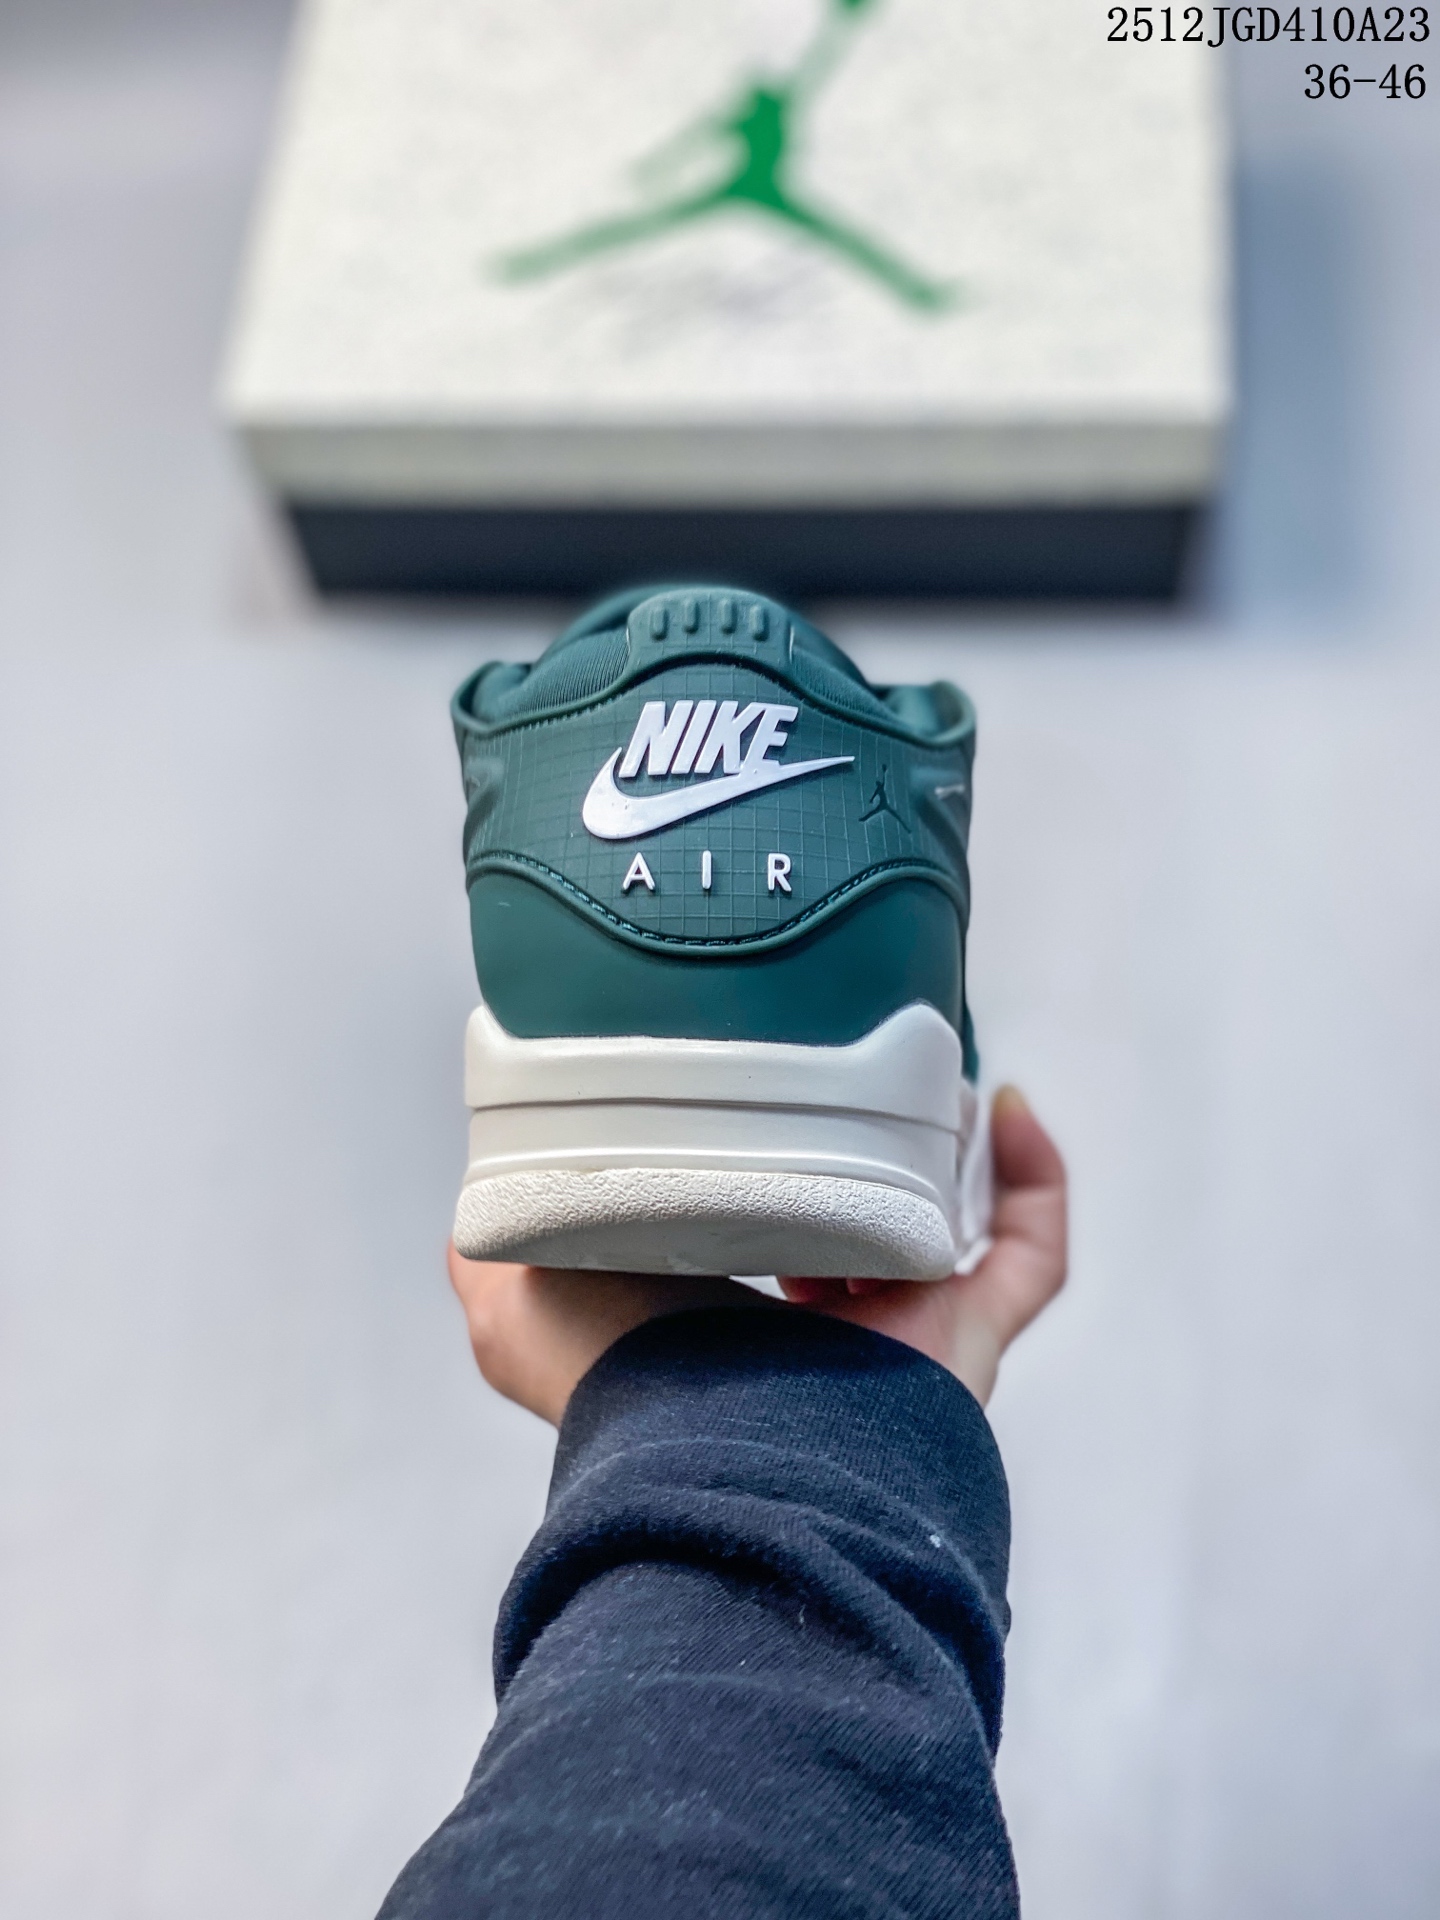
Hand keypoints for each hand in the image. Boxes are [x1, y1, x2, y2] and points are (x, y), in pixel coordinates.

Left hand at [447, 1087, 1066, 1423]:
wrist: (709, 1443)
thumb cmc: (612, 1374)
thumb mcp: (507, 1303)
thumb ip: (490, 1248)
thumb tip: (484, 1194)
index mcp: (722, 1314)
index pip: (754, 1227)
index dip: (760, 1157)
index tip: (756, 1086)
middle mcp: (815, 1328)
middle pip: (861, 1222)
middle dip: (865, 1143)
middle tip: (858, 1064)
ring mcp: (900, 1333)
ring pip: (948, 1229)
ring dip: (946, 1146)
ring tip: (927, 1069)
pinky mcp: (967, 1337)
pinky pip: (1030, 1257)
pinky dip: (1037, 1180)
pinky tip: (1010, 1106)